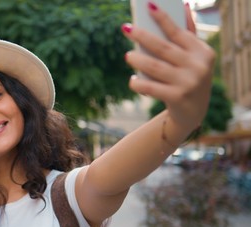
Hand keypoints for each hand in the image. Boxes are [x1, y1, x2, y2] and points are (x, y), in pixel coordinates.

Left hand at [122, 2, 215, 130]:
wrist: (193, 113)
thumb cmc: (189, 77)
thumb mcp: (194, 58)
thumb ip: (189, 34)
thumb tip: (184, 6)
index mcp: (203, 52)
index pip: (179, 32)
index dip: (163, 18)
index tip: (148, 6)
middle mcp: (198, 66)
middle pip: (163, 48)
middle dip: (142, 36)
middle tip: (126, 28)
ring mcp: (188, 83)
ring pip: (155, 67)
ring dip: (138, 60)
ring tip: (128, 55)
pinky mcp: (176, 98)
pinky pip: (150, 88)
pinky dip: (138, 83)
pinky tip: (132, 79)